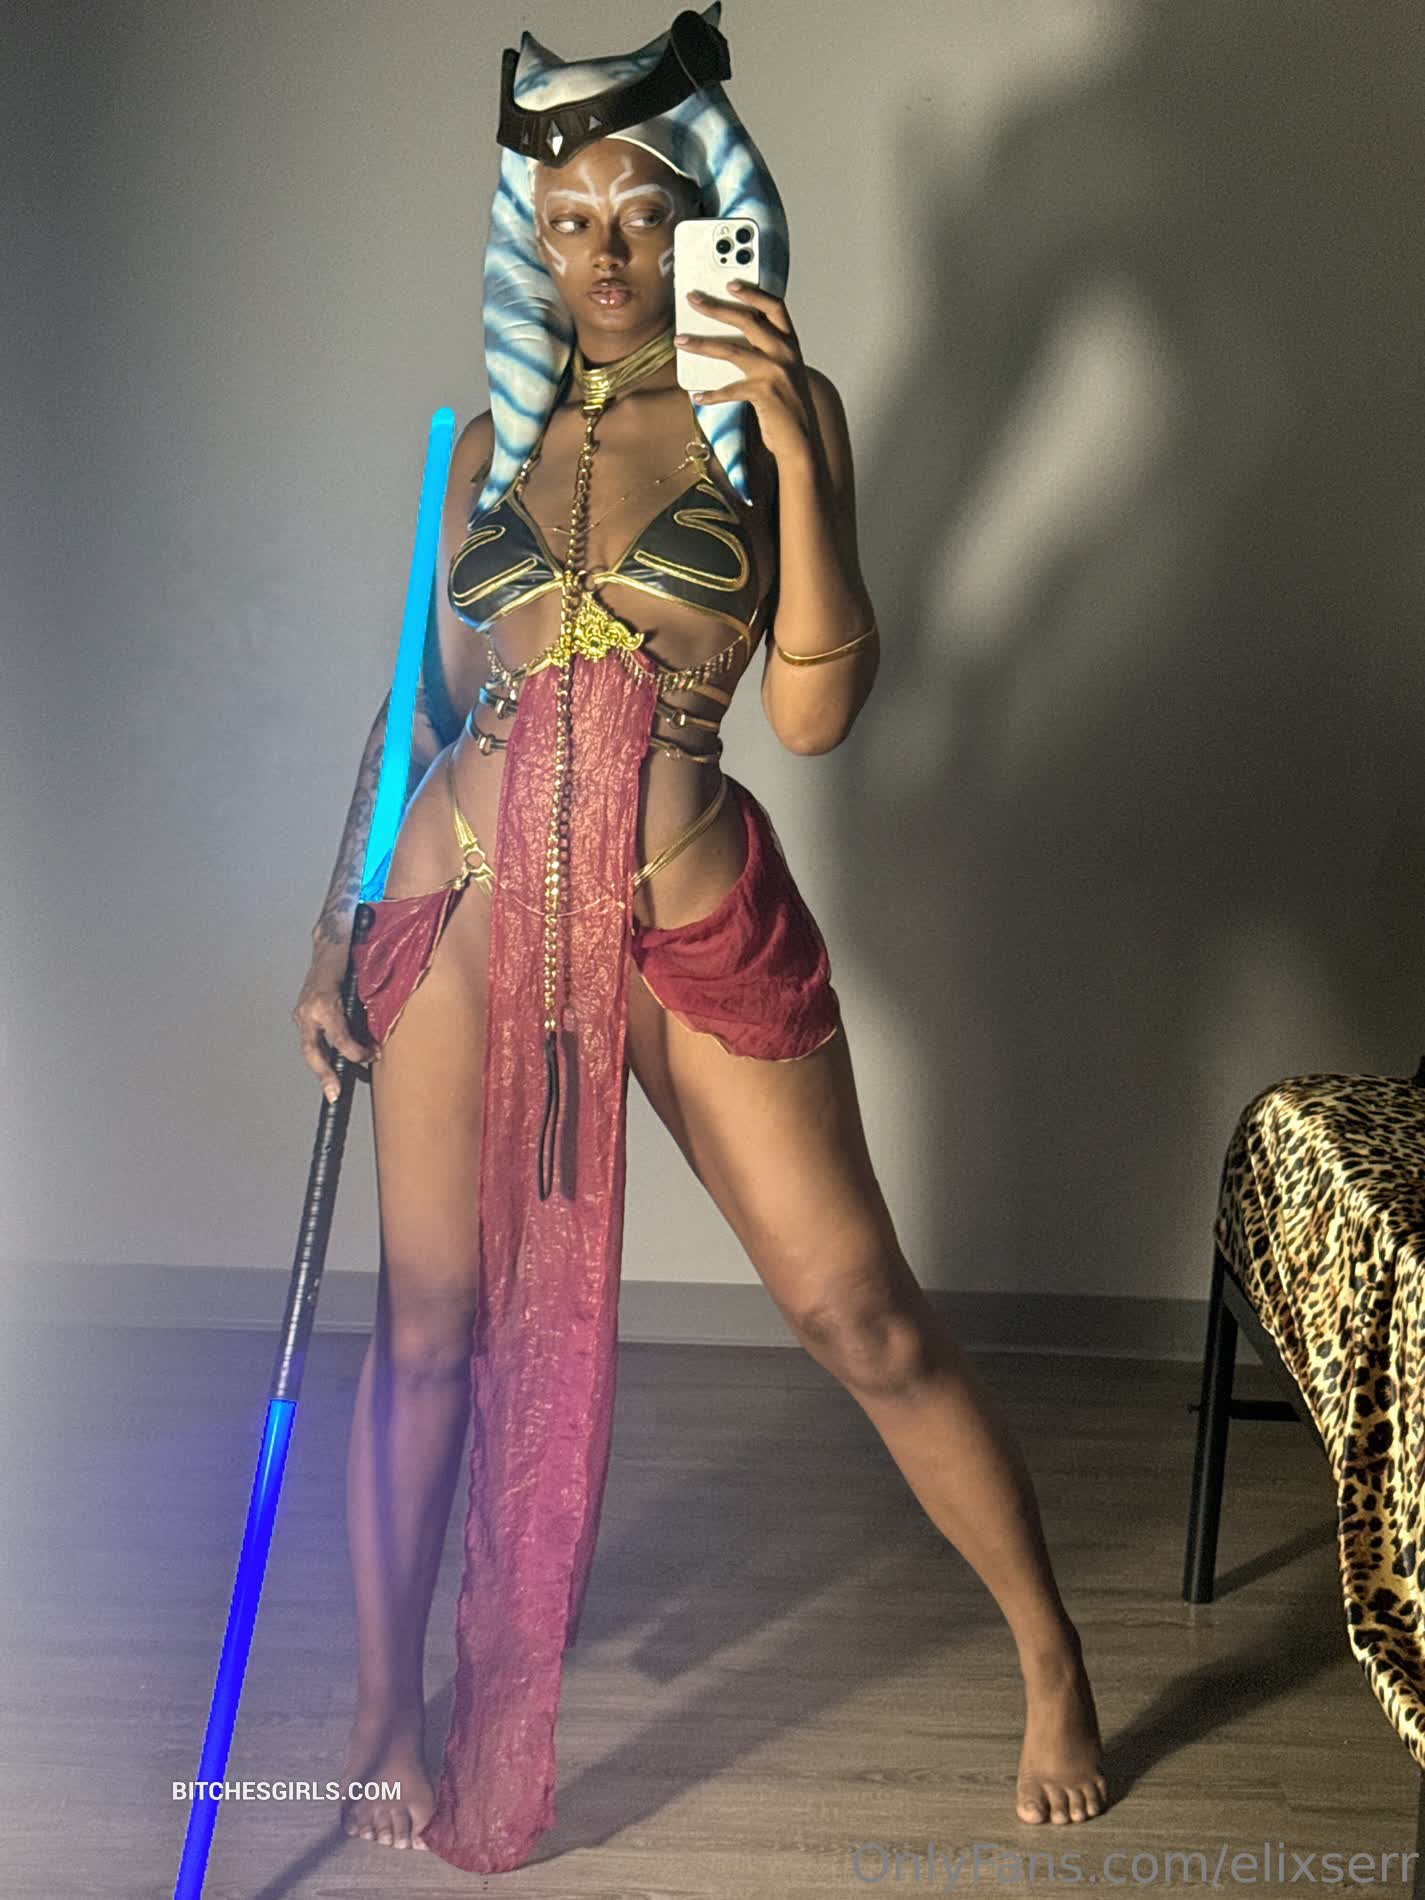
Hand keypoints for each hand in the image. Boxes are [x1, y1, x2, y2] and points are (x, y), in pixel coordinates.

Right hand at [292, 941, 377, 1102]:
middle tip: (334, 1094)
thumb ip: (367, 1008)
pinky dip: (322, 1051)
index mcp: (324, 1003)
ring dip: (321, 1068)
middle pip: (313, 1051)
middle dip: (324, 1074)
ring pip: (309, 1048)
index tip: (371, 1055)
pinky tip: (332, 1064)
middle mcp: (309, 1010)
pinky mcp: (302, 1013)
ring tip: (332, 1087)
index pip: (338, 1038)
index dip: (355, 1052)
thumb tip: (378, 1036)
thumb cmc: (351, 958)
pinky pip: (312, 1037)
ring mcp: (302, 1012)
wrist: (332, 941)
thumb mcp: (362, 982)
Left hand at [676, 281, 817, 465]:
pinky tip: (698, 396)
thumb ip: (765, 353)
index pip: (774, 306)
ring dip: (702, 344)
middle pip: (748, 320)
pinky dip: (711, 394)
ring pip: (732, 350)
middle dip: (716, 307)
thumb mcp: (783, 373)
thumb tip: (725, 340)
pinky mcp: (765, 393)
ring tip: (680, 340)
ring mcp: (776, 372)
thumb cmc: (788, 407)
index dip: (752, 292)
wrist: (802, 441)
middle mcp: (785, 353)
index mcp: (791, 344)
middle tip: (693, 299)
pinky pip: (729, 389)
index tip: (730, 282)